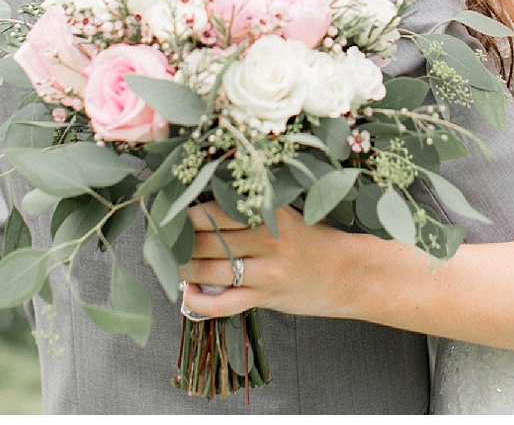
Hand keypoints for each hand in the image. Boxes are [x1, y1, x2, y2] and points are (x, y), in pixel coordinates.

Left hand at [178, 203, 359, 321]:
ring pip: (208, 269)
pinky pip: (222, 304)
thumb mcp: (286, 215)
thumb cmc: (315, 240)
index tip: (169, 213)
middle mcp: (267, 239)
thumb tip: (200, 211)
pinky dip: (198, 300)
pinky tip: (188, 292)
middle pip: (206, 238)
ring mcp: (267, 272)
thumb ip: (250, 212)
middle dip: (177, 240)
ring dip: (183, 267)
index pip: (215, 209)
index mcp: (270, 211)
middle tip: (162, 239)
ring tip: (173, 263)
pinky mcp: (266, 298)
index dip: (185, 213)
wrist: (350, 273)